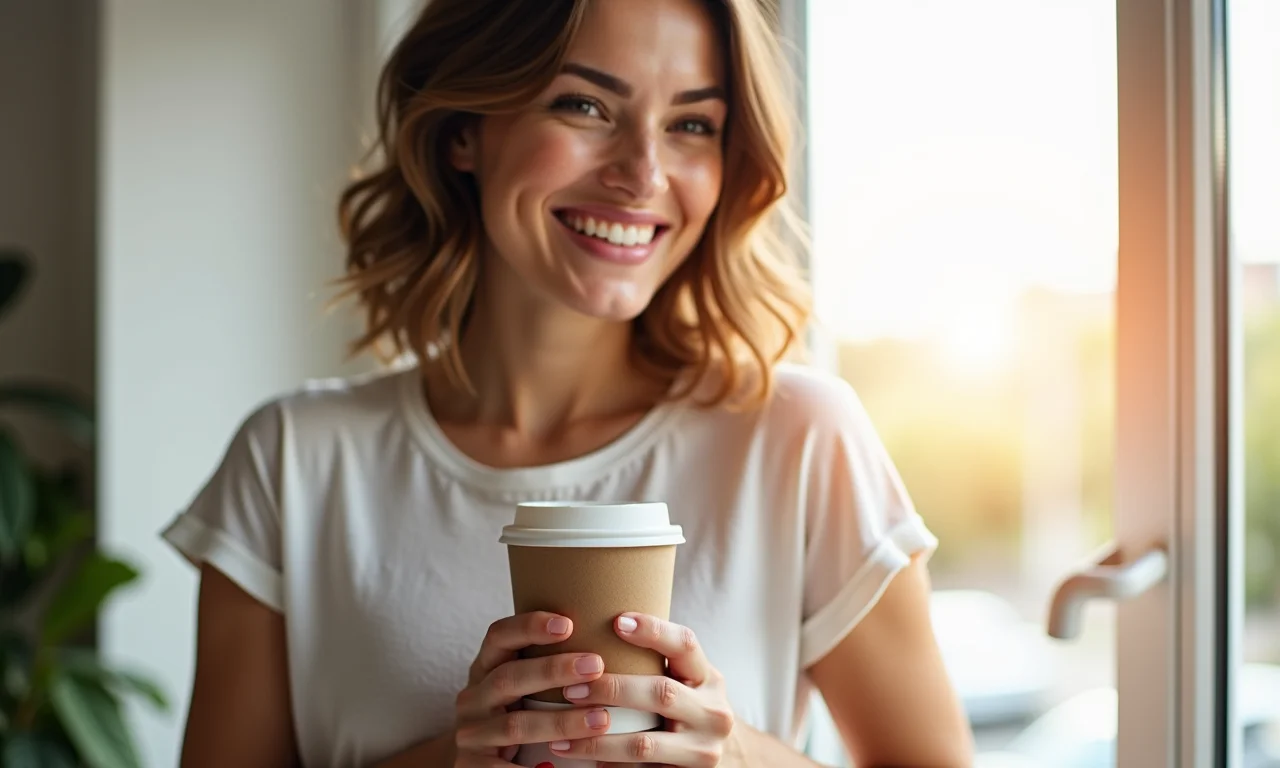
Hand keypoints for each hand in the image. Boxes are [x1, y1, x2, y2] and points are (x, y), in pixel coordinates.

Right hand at [452, 612, 613, 766]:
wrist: (482, 765)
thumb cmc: (520, 717)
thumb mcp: (524, 689)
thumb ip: (550, 670)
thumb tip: (609, 650)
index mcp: (485, 668)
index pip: (499, 636)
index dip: (529, 626)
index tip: (568, 624)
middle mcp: (473, 697)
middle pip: (509, 677)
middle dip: (553, 669)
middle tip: (596, 665)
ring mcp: (471, 733)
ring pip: (515, 724)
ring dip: (560, 721)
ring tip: (601, 720)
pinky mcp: (472, 767)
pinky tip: (565, 766)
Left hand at [547, 614, 734, 766]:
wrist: (725, 759)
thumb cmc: (686, 709)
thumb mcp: (683, 682)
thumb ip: (653, 663)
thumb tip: (590, 629)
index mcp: (707, 677)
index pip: (685, 644)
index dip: (654, 631)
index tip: (617, 621)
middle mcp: (713, 710)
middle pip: (661, 693)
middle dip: (612, 689)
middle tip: (572, 688)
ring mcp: (704, 748)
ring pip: (644, 743)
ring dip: (597, 739)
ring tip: (561, 735)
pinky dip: (608, 765)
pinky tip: (582, 758)